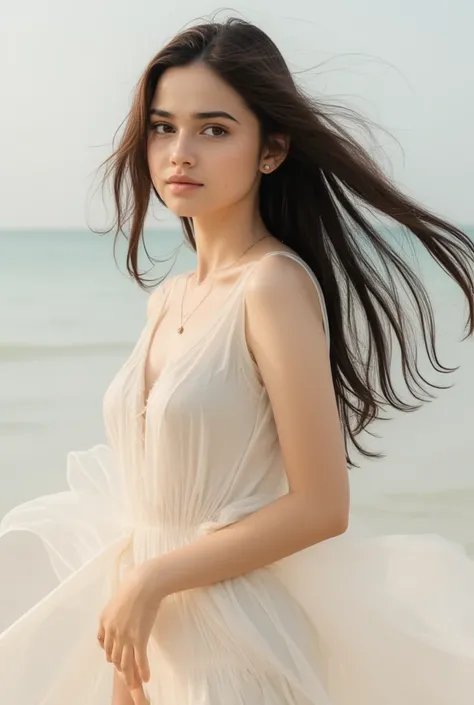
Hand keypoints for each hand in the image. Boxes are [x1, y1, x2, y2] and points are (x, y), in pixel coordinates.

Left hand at [97, 562, 162, 690]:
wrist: (144, 584)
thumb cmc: (132, 586)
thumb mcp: (115, 599)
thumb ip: (113, 612)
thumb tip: (116, 617)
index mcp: (104, 622)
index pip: (105, 645)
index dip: (111, 654)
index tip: (116, 660)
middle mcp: (112, 632)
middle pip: (114, 656)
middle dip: (119, 667)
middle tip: (126, 674)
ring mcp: (125, 637)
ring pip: (125, 662)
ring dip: (130, 676)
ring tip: (134, 685)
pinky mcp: (139, 638)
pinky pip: (139, 660)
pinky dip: (142, 671)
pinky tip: (146, 678)